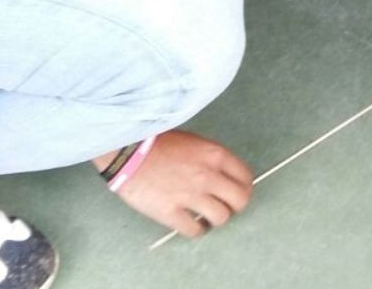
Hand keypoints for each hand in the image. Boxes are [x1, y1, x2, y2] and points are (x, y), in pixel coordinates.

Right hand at [103, 131, 253, 237]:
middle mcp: (208, 176)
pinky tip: (192, 225)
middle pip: (240, 200)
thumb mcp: (191, 141)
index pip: (245, 177)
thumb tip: (221, 175)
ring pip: (221, 218)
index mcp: (214, 155)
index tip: (236, 192)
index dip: (243, 187)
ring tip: (207, 217)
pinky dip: (197, 230)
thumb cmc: (156, 143)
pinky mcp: (171, 213)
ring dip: (216, 219)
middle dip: (236, 206)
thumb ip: (210, 158)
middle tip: (226, 207)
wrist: (126, 153)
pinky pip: (194, 230)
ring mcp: (190, 196)